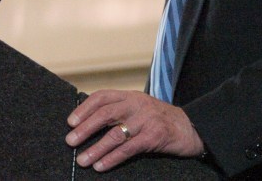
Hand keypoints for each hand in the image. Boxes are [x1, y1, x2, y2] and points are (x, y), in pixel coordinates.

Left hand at [65, 89, 203, 171]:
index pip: (103, 97)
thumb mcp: (140, 108)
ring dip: (95, 148)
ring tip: (82, 160)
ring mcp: (146, 120)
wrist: (192, 128)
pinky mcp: (155, 137)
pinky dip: (112, 158)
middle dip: (85, 128)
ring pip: (115, 134)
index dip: (84, 108)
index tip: (70, 122)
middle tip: (70, 141)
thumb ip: (120, 110)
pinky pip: (128, 149)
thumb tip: (89, 122)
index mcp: (131, 96)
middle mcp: (137, 104)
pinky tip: (101, 165)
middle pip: (105, 114)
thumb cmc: (160, 119)